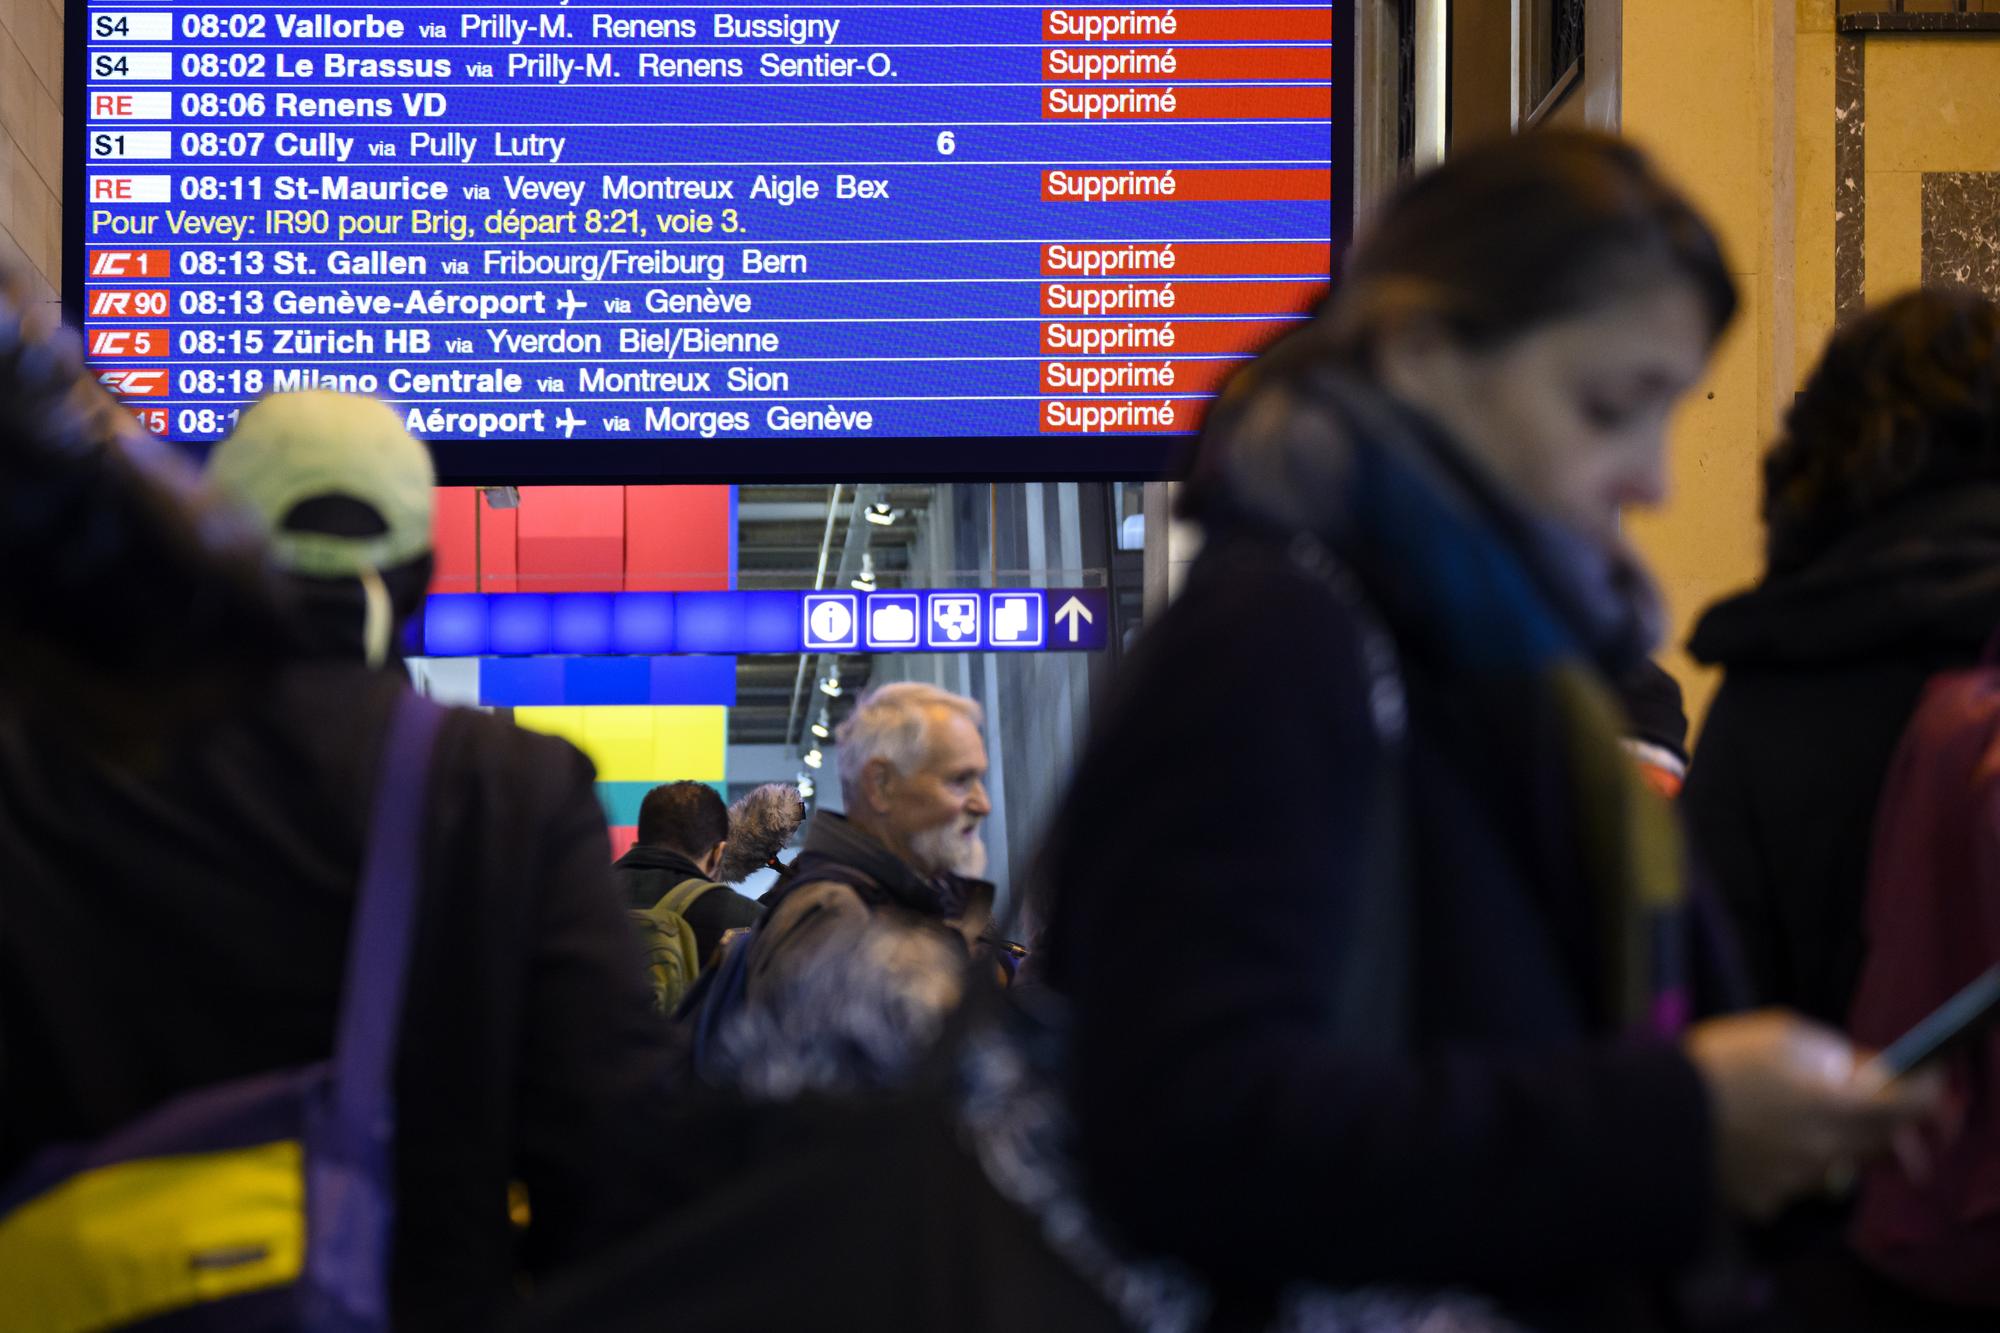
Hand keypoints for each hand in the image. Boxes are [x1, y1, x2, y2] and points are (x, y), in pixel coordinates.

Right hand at [1684, 1010, 1945, 1219]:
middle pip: (1884, 1140)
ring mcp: (1799, 1182)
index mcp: (1838, 1105)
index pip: (1914, 1105)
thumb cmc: (1714, 1064)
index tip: (1915, 1078)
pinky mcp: (1768, 1202)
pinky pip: (1793, 1184)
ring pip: (1841, 1163)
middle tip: (1845, 1094)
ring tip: (1783, 1114)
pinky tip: (1753, 1144)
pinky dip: (1785, 1164)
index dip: (1922, 1088)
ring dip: (1831, 1140)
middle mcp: (1829, 1152)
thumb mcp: (1777, 1034)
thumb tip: (1865, 1070)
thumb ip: (1835, 1052)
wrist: (1651, 1118)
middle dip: (1877, 1116)